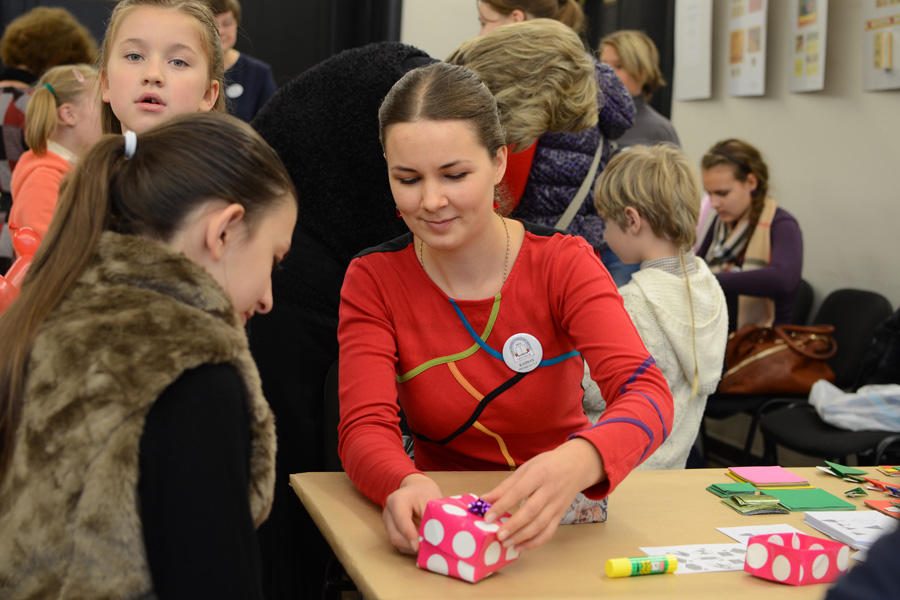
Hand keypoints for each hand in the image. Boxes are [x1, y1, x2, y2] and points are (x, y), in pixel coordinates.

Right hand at [382, 473, 442, 553]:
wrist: (416, 490)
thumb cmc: (425, 494)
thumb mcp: (431, 501)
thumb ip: (431, 518)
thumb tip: (434, 538)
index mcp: (397, 500)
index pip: (401, 520)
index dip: (411, 535)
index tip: (420, 546)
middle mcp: (388, 512)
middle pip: (396, 536)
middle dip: (413, 545)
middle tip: (428, 549)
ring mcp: (388, 523)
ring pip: (397, 543)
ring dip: (413, 547)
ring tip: (428, 546)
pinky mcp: (391, 531)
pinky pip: (400, 545)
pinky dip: (411, 547)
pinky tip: (422, 544)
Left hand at [481, 438, 604, 550]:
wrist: (577, 466)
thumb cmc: (547, 465)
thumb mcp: (526, 468)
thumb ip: (506, 486)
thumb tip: (485, 500)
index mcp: (538, 474)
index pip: (518, 492)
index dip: (502, 506)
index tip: (487, 517)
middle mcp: (549, 491)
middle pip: (531, 511)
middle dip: (513, 525)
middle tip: (498, 535)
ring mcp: (557, 505)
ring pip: (540, 524)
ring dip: (523, 537)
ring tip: (506, 544)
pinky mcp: (561, 515)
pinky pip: (549, 532)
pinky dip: (535, 542)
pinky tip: (521, 547)